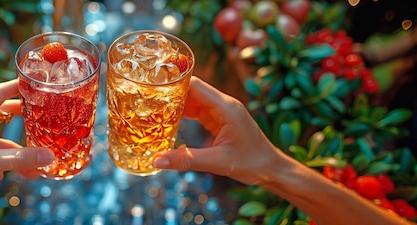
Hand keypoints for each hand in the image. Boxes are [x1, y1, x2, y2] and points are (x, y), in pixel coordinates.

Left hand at [0, 80, 53, 224]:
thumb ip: (19, 159)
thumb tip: (49, 157)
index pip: (0, 91)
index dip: (20, 86)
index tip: (39, 84)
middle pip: (2, 111)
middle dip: (23, 117)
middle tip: (43, 116)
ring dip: (14, 150)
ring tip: (34, 165)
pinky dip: (0, 161)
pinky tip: (3, 176)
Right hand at [153, 76, 285, 184]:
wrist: (272, 169)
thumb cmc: (252, 163)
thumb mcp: (217, 162)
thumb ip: (186, 160)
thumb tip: (157, 161)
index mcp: (226, 107)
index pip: (195, 86)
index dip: (173, 83)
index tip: (152, 85)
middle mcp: (223, 104)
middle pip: (191, 90)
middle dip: (170, 93)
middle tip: (145, 97)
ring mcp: (221, 111)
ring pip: (192, 101)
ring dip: (174, 104)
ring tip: (151, 108)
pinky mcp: (219, 120)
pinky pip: (197, 111)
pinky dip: (182, 114)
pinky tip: (167, 120)